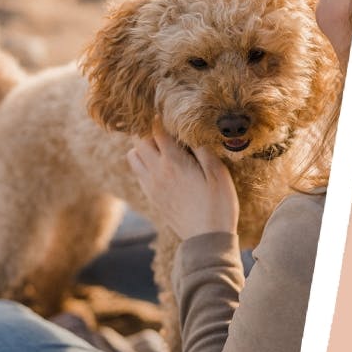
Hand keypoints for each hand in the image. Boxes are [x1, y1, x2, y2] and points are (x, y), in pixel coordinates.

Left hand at [126, 123, 237, 239]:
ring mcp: (151, 185)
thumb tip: (190, 132)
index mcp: (173, 162)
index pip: (156, 130)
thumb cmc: (218, 205)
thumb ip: (202, 150)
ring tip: (159, 145)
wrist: (206, 240)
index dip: (160, 118)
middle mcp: (156, 171)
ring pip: (133, 156)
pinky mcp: (152, 197)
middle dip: (148, 130)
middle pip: (138, 140)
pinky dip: (143, 163)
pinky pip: (138, 173)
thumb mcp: (218, 174)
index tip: (167, 111)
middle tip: (163, 127)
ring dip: (142, 146)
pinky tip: (159, 165)